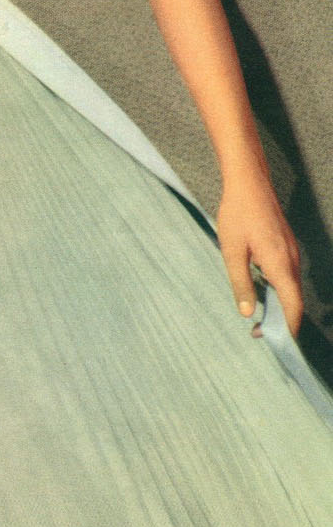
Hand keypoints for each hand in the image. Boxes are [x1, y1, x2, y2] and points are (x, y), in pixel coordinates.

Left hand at [216, 164, 303, 338]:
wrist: (249, 183)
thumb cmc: (237, 215)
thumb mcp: (232, 252)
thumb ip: (240, 283)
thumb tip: (248, 312)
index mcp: (280, 263)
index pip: (292, 304)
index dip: (288, 327)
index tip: (278, 343)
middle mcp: (291, 260)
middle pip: (294, 299)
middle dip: (281, 320)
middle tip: (259, 333)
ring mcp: (291, 252)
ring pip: (291, 287)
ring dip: (279, 306)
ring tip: (259, 319)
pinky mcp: (286, 247)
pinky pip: (287, 275)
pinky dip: (279, 291)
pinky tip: (262, 294)